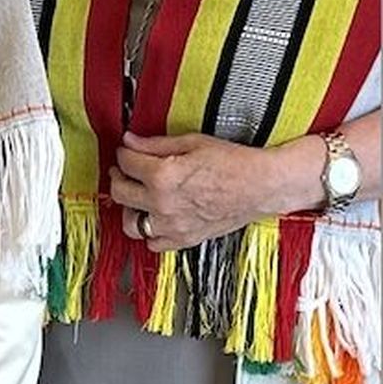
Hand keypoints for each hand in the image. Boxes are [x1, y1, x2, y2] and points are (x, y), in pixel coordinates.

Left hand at [110, 130, 300, 251]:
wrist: (264, 185)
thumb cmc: (235, 163)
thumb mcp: (192, 143)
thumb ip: (155, 144)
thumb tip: (130, 141)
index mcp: (163, 176)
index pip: (125, 162)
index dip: (124, 152)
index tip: (128, 151)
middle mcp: (163, 203)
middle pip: (119, 191)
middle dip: (119, 177)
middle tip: (125, 171)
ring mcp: (173, 225)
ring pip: (130, 223)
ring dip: (130, 208)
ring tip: (138, 196)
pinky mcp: (185, 239)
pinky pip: (153, 243)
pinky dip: (151, 232)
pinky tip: (156, 217)